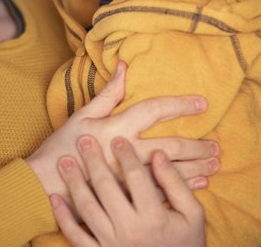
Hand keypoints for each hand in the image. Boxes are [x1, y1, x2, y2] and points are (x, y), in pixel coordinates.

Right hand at [27, 62, 218, 202]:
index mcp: (116, 127)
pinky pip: (159, 192)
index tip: (203, 104)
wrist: (43, 183)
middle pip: (169, 146)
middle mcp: (124, 150)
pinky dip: (181, 189)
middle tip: (217, 146)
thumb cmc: (62, 146)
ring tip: (214, 165)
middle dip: (196, 146)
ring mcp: (126, 176)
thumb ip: (109, 92)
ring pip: (169, 172)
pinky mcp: (125, 195)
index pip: (154, 110)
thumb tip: (126, 65)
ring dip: (195, 169)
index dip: (180, 105)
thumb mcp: (83, 114)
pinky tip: (200, 186)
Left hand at [51, 135, 205, 246]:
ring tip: (65, 161)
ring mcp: (111, 244)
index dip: (126, 155)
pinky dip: (63, 217)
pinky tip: (55, 198)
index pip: (136, 177)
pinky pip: (76, 236)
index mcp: (154, 218)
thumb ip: (175, 184)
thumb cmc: (187, 243)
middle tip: (84, 140)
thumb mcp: (192, 214)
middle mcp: (129, 230)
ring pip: (87, 208)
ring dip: (74, 183)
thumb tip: (158, 154)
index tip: (117, 139)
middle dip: (94, 161)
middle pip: (106, 188)